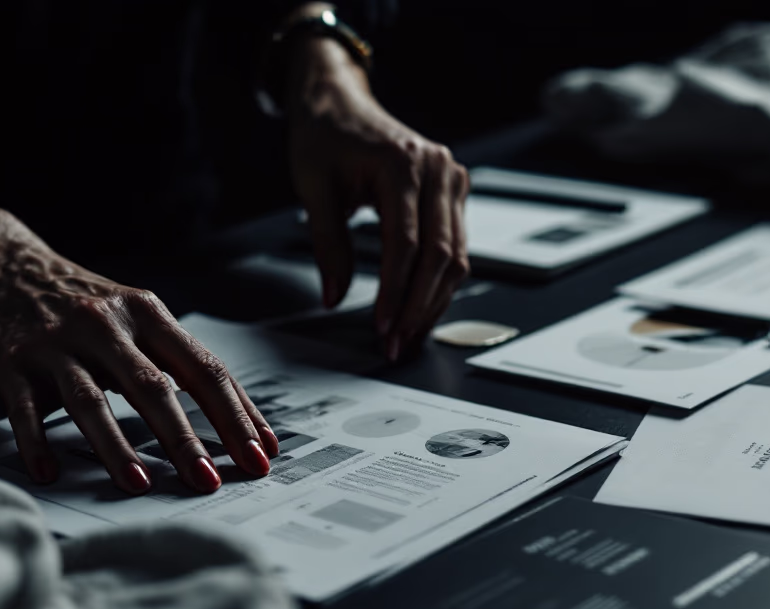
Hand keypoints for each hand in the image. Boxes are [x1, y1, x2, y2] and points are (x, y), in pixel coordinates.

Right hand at [0, 164, 278, 494]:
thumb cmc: (84, 305)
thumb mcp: (137, 317)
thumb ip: (179, 364)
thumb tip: (244, 424)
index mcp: (148, 314)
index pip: (203, 369)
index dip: (235, 415)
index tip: (260, 455)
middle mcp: (106, 324)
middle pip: (153, 387)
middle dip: (185, 439)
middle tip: (210, 482)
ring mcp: (57, 343)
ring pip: (92, 401)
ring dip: (117, 447)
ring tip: (140, 485)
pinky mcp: (11, 361)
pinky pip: (26, 409)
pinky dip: (37, 442)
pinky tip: (50, 471)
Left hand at [287, 35, 470, 360]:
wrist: (339, 103)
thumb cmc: (324, 138)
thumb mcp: (314, 189)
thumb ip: (326, 244)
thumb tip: (333, 296)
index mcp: (403, 163)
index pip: (407, 244)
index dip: (395, 292)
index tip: (381, 327)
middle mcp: (438, 170)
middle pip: (441, 255)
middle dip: (417, 307)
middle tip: (395, 344)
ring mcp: (452, 180)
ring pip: (456, 257)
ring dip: (432, 303)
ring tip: (407, 337)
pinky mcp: (454, 193)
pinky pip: (455, 248)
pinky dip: (438, 284)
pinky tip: (418, 310)